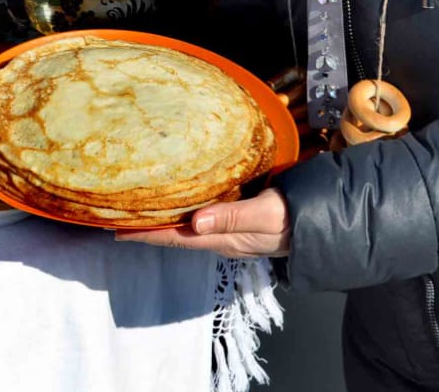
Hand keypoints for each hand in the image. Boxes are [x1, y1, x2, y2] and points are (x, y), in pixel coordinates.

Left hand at [115, 187, 290, 257]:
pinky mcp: (237, 218)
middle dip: (146, 228)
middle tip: (118, 216)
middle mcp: (220, 238)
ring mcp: (228, 231)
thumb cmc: (294, 218)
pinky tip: (177, 199)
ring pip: (187, 226)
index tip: (117, 231)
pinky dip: (183, 209)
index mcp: (222, 239)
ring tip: (138, 208)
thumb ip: (232, 217)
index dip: (145, 235)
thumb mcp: (265, 215)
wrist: (322, 224)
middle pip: (176, 234)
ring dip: (163, 219)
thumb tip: (194, 222)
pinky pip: (202, 216)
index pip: (175, 238)